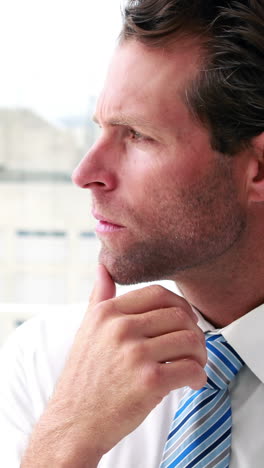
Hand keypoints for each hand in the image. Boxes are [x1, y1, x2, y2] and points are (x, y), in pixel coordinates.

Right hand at [22, 265, 206, 466]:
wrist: (74, 422)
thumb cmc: (85, 376)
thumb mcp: (86, 329)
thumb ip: (99, 297)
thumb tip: (103, 267)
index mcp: (108, 312)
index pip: (159, 294)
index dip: (180, 306)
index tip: (185, 321)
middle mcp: (121, 327)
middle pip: (180, 316)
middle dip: (194, 332)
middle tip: (193, 348)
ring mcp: (135, 353)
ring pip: (190, 341)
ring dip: (200, 355)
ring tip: (194, 364)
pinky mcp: (149, 381)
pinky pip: (191, 369)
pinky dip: (199, 376)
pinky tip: (192, 382)